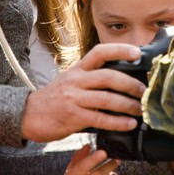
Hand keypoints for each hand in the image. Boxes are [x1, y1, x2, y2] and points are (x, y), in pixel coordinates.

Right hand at [21, 43, 145, 141]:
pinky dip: (117, 122)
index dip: (120, 50)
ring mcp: (74, 98)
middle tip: (144, 91)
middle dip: (130, 84)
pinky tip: (129, 124)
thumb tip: (121, 80)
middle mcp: (76, 81)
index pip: (100, 52)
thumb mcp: (71, 81)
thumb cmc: (55, 98)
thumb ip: (91, 78)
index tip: (137, 52)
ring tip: (141, 110)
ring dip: (128, 105)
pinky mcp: (73, 117)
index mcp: (78, 69)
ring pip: (106, 99)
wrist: (29, 115)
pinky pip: (100, 119)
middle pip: (108, 77)